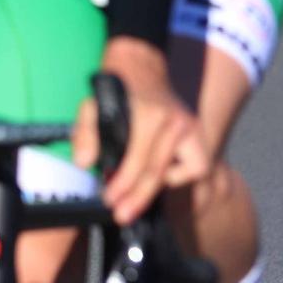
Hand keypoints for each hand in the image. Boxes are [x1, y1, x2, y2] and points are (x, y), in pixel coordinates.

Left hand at [72, 39, 208, 225]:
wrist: (141, 69)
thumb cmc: (117, 91)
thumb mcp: (91, 106)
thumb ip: (85, 134)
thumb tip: (84, 163)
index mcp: (149, 115)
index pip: (138, 161)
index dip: (122, 185)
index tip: (110, 200)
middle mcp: (175, 121)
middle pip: (159, 172)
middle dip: (139, 197)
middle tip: (123, 213)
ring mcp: (190, 126)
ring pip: (185, 171)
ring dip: (162, 185)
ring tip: (140, 192)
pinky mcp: (198, 132)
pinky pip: (198, 165)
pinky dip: (182, 174)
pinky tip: (162, 173)